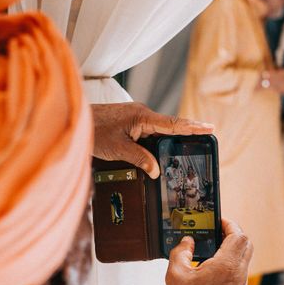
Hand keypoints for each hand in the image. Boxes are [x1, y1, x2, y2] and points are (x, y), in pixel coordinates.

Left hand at [92, 103, 213, 178]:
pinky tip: (161, 149)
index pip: (174, 124)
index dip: (193, 128)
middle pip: (170, 125)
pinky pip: (148, 131)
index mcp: (142, 116)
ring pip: (158, 129)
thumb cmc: (93, 131)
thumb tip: (156, 171)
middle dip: (187, 132)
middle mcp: (141, 113)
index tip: (210, 128)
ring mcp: (135, 117)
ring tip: (189, 145)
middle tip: (207, 136)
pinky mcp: (128, 121)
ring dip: (171, 137)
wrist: (73, 119)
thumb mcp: (118, 149)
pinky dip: (157, 139)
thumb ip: (140, 159)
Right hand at [165, 219, 252, 284]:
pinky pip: (240, 267)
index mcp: (226, 266)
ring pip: (245, 255)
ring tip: (213, 245)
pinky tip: (213, 262)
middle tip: (217, 230)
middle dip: (233, 232)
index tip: (217, 221)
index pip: (238, 235)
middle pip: (246, 242)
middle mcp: (238, 273)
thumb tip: (187, 242)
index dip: (229, 224)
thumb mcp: (175, 276)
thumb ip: (180, 253)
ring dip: (233, 246)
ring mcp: (241, 283)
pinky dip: (231, 259)